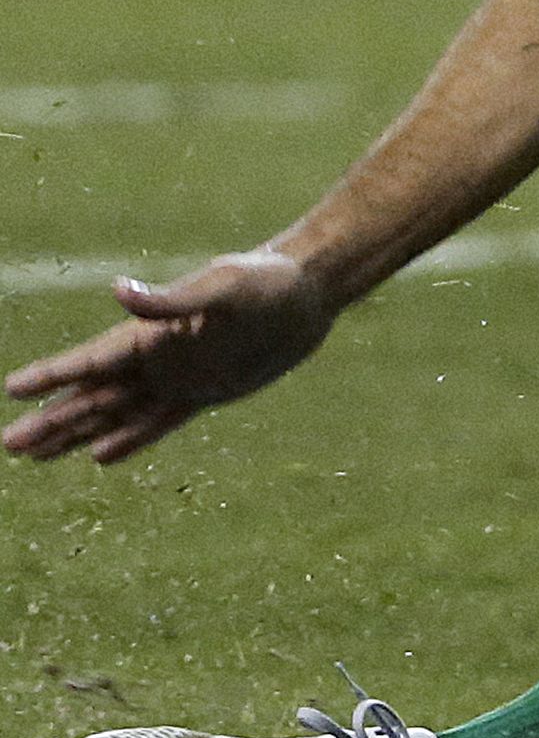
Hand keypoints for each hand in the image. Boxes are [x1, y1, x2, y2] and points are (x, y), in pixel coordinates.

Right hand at [3, 247, 337, 466]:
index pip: (91, 360)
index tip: (12, 388)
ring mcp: (179, 377)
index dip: (52, 375)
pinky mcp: (205, 392)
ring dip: (76, 434)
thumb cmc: (266, 281)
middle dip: (50, 420)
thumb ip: (171, 299)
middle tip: (8, 444)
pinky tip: (100, 456)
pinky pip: (158, 422)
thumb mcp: (223, 287)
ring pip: (115, 413)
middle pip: (92, 395)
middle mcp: (157, 358)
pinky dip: (128, 439)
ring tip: (36, 454)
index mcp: (152, 333)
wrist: (309, 293)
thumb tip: (119, 289)